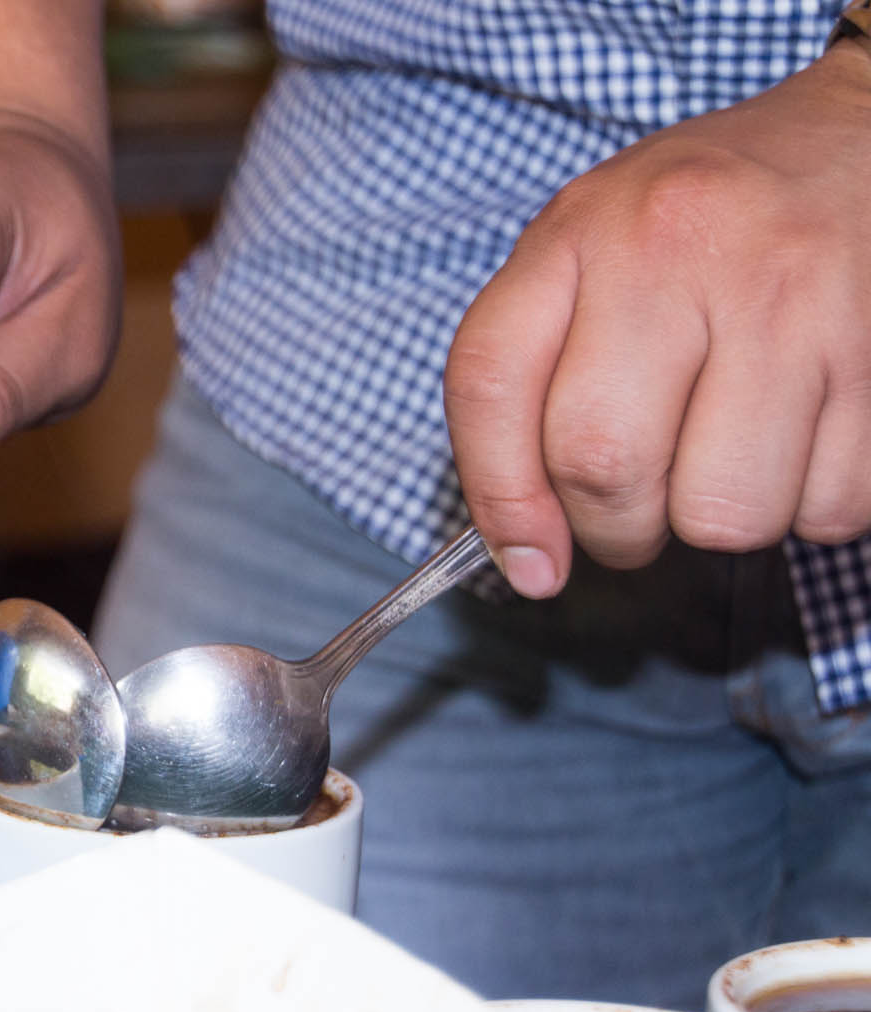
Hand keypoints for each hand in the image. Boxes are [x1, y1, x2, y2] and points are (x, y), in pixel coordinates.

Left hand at [445, 43, 870, 597]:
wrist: (856, 138)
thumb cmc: (699, 223)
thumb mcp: (583, 258)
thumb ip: (526, 383)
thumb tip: (527, 556)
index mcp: (579, 231)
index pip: (490, 382)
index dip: (500, 497)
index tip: (530, 561)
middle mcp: (677, 248)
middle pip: (605, 463)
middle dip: (617, 530)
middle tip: (638, 514)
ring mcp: (790, 296)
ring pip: (726, 509)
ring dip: (720, 522)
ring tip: (727, 463)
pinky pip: (831, 502)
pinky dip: (813, 504)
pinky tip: (801, 440)